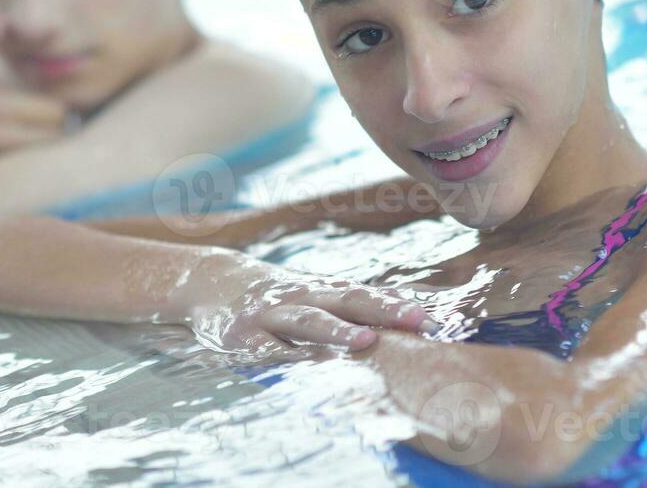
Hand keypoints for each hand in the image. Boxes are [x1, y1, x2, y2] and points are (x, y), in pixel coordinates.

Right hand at [0, 19, 67, 176]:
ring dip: (42, 160)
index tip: (57, 116)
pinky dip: (20, 176)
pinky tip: (18, 173)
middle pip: (51, 141)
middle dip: (57, 139)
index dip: (58, 115)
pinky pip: (9, 180)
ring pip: (34, 165)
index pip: (52, 113)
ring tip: (41, 156)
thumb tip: (1, 18)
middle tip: (56, 137)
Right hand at [177, 252, 441, 359]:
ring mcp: (273, 315)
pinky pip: (269, 348)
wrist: (210, 279)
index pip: (368, 295)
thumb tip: (406, 315)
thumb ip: (350, 305)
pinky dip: (289, 357)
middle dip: (384, 310)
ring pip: (308, 321)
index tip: (436, 315)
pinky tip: (307, 367)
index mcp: (322, 289)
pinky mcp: (244, 336)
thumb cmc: (275, 293)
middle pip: (348, 301)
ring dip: (337, 331)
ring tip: (366, 340)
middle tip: (419, 319)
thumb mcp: (312, 293)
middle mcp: (302, 297)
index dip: (399, 304)